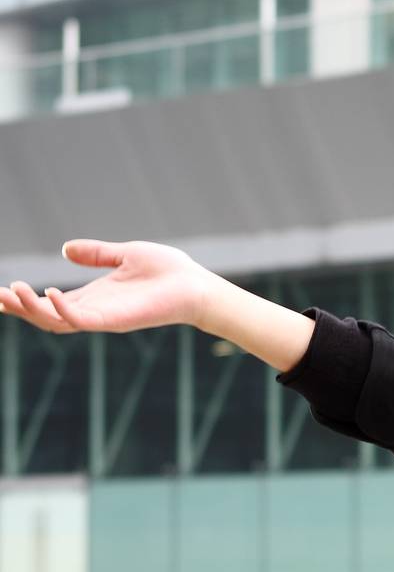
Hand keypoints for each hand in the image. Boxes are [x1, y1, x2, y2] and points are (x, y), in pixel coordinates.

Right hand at [0, 240, 219, 334]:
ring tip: (12, 293)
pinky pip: (81, 321)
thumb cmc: (167, 271)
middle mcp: (94, 311)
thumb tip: (65, 249)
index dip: (25, 299)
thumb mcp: (124, 254)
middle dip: (18, 308)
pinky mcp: (115, 321)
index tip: (1, 290)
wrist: (196, 285)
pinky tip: (47, 292)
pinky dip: (61, 309)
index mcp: (93, 297)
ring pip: (56, 322)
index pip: (50, 304)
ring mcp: (103, 318)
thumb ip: (95, 254)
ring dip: (31, 310)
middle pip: (46, 317)